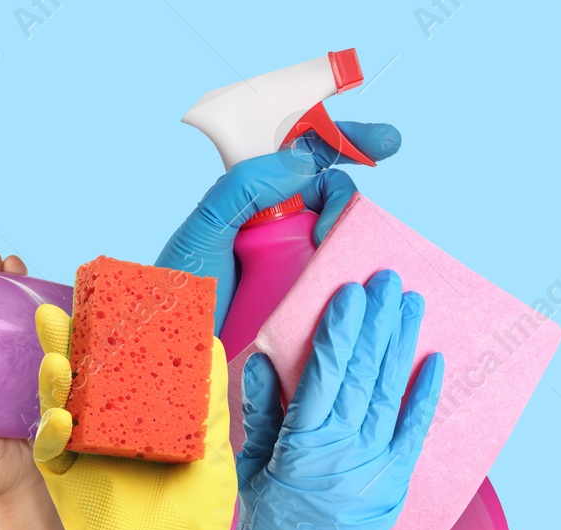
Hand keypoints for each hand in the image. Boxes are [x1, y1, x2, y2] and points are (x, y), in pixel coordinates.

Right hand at [30, 304, 294, 529]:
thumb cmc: (197, 507)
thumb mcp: (211, 444)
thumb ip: (210, 395)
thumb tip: (213, 340)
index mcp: (136, 410)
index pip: (112, 362)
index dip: (101, 332)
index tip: (95, 297)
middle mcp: (105, 423)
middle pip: (77, 374)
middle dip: (63, 344)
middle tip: (54, 313)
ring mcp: (81, 449)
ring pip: (56, 404)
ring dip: (52, 380)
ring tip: (56, 359)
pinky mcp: (64, 479)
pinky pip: (50, 450)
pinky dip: (53, 432)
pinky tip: (63, 419)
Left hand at [155, 122, 401, 331]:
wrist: (173, 357)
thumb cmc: (178, 294)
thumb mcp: (204, 231)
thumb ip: (243, 187)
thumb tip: (302, 164)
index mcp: (257, 203)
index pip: (305, 159)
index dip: (345, 141)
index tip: (386, 142)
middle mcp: (281, 230)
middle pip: (333, 199)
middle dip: (347, 202)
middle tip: (328, 232)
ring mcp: (297, 267)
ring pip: (345, 242)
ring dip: (357, 244)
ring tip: (336, 265)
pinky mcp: (308, 305)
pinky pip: (345, 286)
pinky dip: (362, 284)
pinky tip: (366, 294)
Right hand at [235, 269, 443, 529]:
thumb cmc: (269, 522)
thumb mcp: (250, 465)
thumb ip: (261, 410)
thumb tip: (265, 359)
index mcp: (303, 443)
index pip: (326, 371)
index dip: (340, 328)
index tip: (351, 291)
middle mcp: (345, 451)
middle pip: (364, 373)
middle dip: (377, 321)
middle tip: (388, 281)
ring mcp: (375, 466)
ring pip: (390, 392)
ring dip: (402, 343)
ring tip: (410, 303)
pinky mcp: (397, 481)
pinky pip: (414, 430)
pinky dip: (425, 394)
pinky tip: (434, 360)